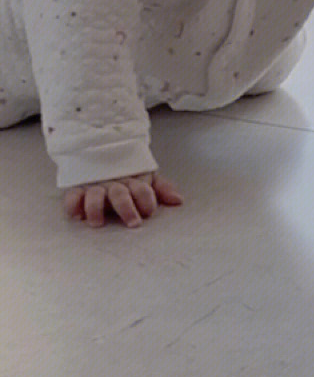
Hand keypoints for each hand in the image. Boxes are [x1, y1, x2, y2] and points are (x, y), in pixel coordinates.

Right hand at [63, 171, 183, 228]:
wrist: (100, 153)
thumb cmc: (127, 174)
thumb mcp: (146, 179)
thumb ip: (161, 189)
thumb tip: (178, 201)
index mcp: (132, 182)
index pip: (141, 189)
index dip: (146, 199)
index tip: (149, 211)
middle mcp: (113, 184)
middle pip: (120, 194)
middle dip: (126, 208)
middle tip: (133, 223)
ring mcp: (95, 186)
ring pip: (94, 195)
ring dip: (96, 207)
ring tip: (98, 223)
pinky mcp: (77, 190)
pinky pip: (72, 196)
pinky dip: (72, 204)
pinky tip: (76, 215)